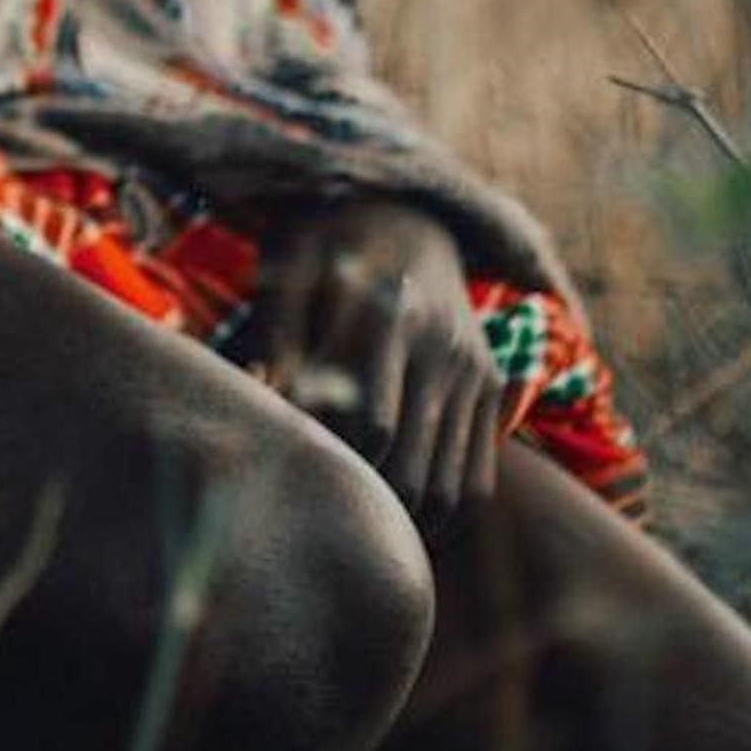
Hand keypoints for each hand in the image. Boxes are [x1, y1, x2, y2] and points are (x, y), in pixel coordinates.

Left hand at [248, 192, 508, 528]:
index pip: (372, 426)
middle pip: (415, 469)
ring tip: (364, 540)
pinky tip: (405, 527)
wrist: (408, 210)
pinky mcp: (489, 386)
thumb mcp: (288, 265)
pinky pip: (480, 478)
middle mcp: (443, 348)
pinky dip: (448, 518)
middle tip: (325, 525)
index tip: (298, 479)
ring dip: (411, 526)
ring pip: (453, 487)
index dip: (337, 464)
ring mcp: (473, 371)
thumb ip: (276, 334)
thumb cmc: (327, 240)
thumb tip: (260, 395)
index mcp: (391, 316)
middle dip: (372, 508)